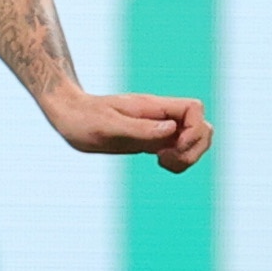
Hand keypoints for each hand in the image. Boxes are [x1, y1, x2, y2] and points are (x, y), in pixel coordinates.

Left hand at [45, 90, 212, 173]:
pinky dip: (179, 161)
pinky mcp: (153, 140)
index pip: (195, 109)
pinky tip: (161, 163)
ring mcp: (158, 128)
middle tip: (167, 159)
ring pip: (194, 140)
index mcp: (154, 107)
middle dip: (195, 147)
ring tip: (164, 163)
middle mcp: (161, 116)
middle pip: (202, 126)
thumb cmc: (84, 118)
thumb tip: (172, 130)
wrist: (70, 116)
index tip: (172, 146)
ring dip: (189, 156)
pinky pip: (179, 150)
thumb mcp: (108, 126)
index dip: (194, 130)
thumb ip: (140, 128)